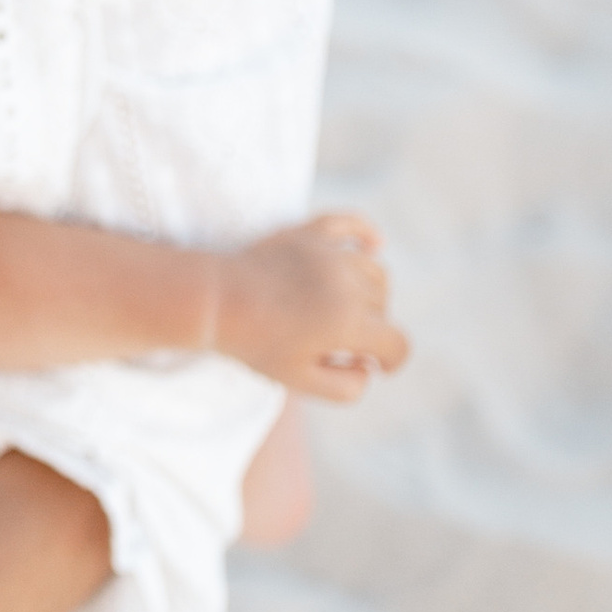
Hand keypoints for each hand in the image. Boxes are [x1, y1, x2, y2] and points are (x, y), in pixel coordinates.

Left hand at [213, 213, 408, 400]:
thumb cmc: (254, 344)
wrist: (214, 301)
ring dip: (371, 295)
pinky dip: (366, 233)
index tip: (378, 368)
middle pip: (384, 310)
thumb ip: (346, 388)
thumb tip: (368, 368)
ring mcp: (329, 254)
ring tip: (349, 312)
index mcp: (347, 323)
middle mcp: (346, 284)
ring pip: (375, 272)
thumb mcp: (300, 381)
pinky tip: (375, 244)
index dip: (392, 362)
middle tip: (342, 344)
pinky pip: (351, 224)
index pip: (396, 344)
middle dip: (372, 332)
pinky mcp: (310, 233)